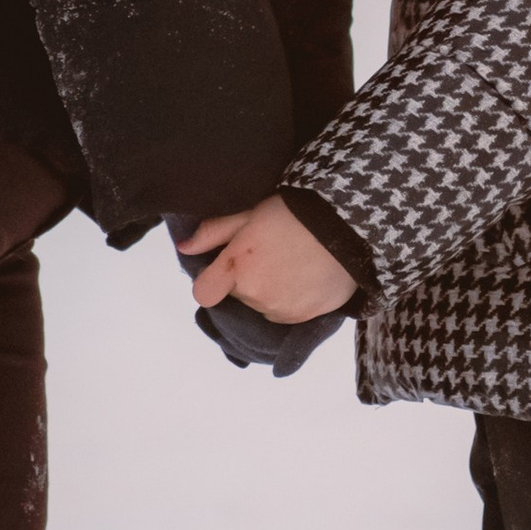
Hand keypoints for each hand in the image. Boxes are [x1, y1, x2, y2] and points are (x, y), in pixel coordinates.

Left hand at [185, 194, 355, 323]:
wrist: (347, 225)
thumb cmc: (294, 212)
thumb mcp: (249, 213)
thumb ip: (213, 232)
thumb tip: (183, 248)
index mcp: (235, 268)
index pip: (204, 292)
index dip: (212, 280)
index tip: (225, 269)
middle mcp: (254, 295)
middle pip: (238, 294)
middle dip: (248, 278)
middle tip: (272, 252)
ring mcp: (279, 309)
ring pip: (262, 305)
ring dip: (270, 290)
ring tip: (293, 263)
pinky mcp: (304, 318)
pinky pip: (286, 314)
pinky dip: (292, 300)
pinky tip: (306, 276)